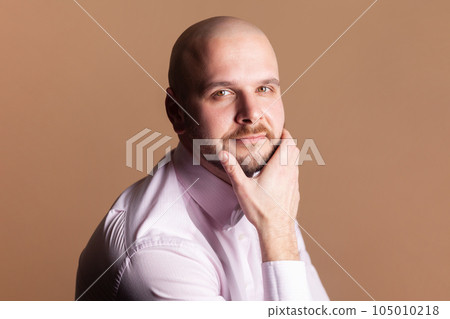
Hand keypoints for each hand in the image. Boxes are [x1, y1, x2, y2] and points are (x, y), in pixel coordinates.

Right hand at [219, 128, 300, 260]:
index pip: (289, 142)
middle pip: (294, 149)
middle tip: (274, 142)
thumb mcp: (242, 188)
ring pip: (296, 162)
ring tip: (273, 158)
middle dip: (286, 142)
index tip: (277, 132)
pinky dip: (288, 169)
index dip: (285, 134)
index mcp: (279, 167)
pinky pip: (294, 175)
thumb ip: (233, 169)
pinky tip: (276, 177)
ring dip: (288, 156)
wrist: (276, 230)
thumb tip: (223, 154)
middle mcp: (290, 172)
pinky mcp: (295, 192)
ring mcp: (295, 182)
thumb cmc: (261, 210)